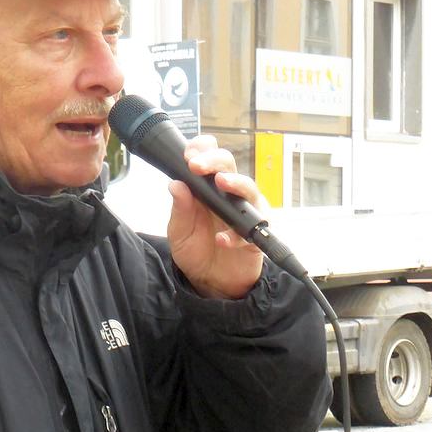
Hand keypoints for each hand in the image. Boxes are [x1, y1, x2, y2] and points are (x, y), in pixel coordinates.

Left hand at [167, 137, 265, 299]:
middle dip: (213, 160)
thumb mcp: (179, 231)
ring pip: (249, 189)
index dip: (201, 150)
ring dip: (236, 183)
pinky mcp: (255, 235)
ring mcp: (245, 212)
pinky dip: (236, 234)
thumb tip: (176, 184)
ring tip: (222, 183)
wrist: (210, 281)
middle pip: (229, 165)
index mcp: (208, 188)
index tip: (188, 154)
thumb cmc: (196, 250)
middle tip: (197, 165)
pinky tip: (221, 239)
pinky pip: (252, 229)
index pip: (209, 157)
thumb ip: (179, 209)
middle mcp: (229, 194)